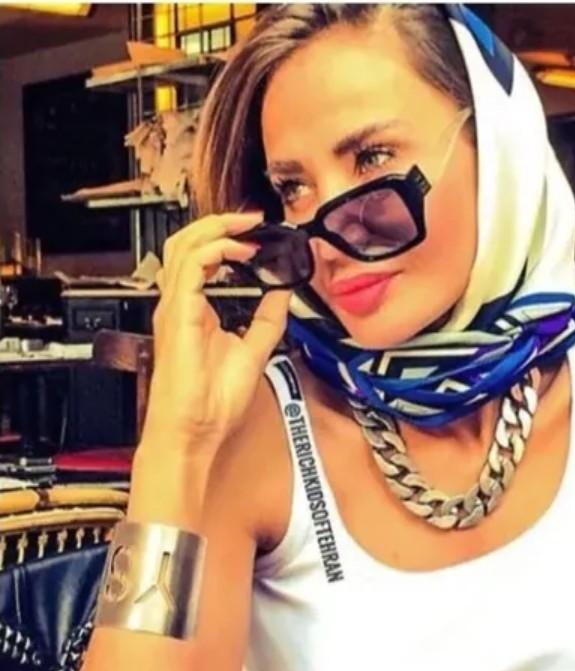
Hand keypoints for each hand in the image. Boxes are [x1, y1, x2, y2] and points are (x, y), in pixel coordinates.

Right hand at [144, 212, 291, 452]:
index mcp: (196, 311)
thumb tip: (285, 291)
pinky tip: (240, 250)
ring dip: (217, 229)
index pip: (203, 260)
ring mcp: (175, 308)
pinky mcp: (179, 314)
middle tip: (253, 220)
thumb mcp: (254, 350)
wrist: (194, 433)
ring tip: (246, 225)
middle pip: (188, 244)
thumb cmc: (211, 404)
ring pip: (184, 246)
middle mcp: (181, 305)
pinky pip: (191, 266)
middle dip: (220, 224)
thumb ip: (268, 318)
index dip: (228, 240)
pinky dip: (215, 249)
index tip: (259, 235)